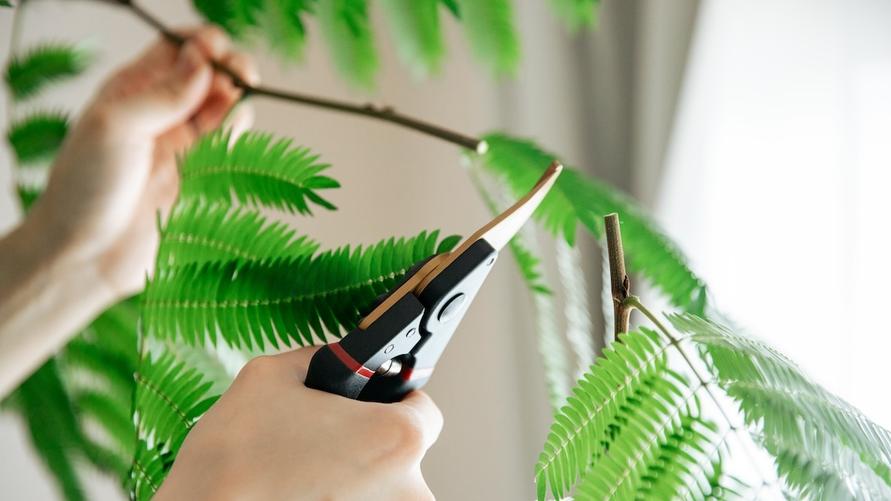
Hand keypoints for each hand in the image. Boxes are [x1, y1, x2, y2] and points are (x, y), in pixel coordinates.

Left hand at [29, 26, 257, 297]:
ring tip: (236, 106)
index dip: (201, 44)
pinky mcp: (202, 174)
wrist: (89, 253)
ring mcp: (184, 143)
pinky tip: (234, 133)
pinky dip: (240, 133)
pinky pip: (232, 144)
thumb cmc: (86, 187)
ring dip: (238, 101)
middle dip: (229, 69)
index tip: (216, 51)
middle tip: (241, 77)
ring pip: (227, 108)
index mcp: (133, 89)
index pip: (177, 48)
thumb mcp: (115, 126)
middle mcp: (162, 111)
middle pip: (210, 75)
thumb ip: (164, 94)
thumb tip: (204, 63)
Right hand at [156, 348, 442, 500]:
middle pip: (404, 452)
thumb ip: (319, 359)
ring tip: (310, 468)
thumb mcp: (271, 375)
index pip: (424, 411)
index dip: (395, 401)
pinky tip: (306, 489)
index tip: (371, 403)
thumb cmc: (234, 457)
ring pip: (384, 487)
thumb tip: (334, 357)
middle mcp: (407, 489)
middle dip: (371, 441)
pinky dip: (343, 496)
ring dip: (357, 475)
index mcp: (397, 438)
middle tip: (328, 437)